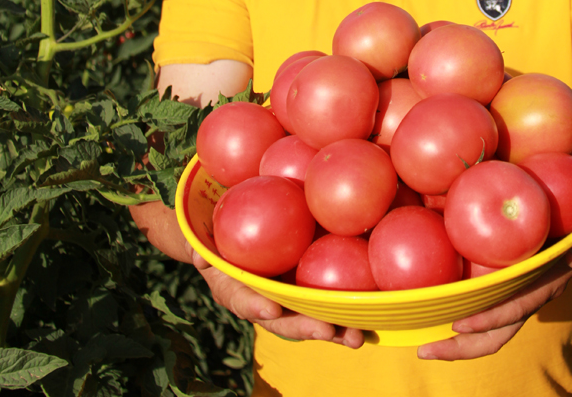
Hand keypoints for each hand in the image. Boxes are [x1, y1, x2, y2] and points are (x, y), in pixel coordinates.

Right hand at [186, 243, 364, 347]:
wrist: (234, 234)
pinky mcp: (311, 284)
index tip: (271, 308)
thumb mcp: (203, 238)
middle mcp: (267, 299)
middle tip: (328, 331)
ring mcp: (290, 295)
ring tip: (358, 336)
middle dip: (307, 328)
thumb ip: (200, 247)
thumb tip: (199, 255)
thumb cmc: (217, 235)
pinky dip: (349, 305)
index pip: (244, 300)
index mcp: (238, 291)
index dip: (256, 305)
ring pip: (312, 315)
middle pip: (286, 319)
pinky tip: (373, 308)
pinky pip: (329, 296)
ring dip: (336, 328)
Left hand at [416, 222, 571, 361]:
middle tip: (424, 350)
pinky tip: (436, 307)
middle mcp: (528, 299)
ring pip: (488, 331)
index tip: (458, 325)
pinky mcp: (508, 289)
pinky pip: (484, 309)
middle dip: (461, 349)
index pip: (513, 312)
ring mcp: (517, 297)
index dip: (487, 321)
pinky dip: (462, 316)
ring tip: (425, 345)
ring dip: (458, 342)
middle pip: (494, 337)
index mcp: (544, 289)